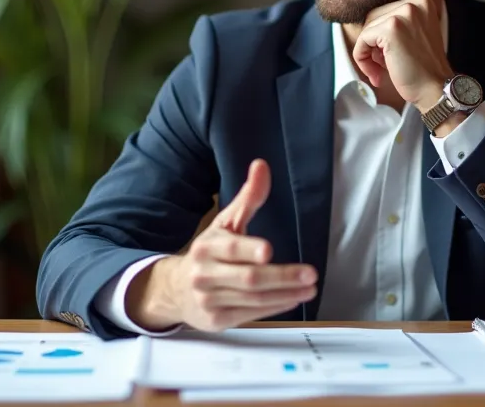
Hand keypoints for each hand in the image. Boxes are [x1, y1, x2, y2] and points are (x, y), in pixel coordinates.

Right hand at [127, 159, 317, 331]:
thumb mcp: (225, 223)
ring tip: (309, 287)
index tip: (269, 250)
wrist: (175, 290)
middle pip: (248, 278)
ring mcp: (210, 299)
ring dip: (286, 294)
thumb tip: (262, 166)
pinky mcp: (217, 319)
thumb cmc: (209, 253)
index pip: (230, 248)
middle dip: (282, 276)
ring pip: (253, 299)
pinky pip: (251, 314)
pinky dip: (275, 307)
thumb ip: (248, 198)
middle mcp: (204, 274)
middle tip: (310, 274)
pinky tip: (293, 299)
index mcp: (206, 247)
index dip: (249, 249)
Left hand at [352, 0, 452, 108]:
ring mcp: (403, 14)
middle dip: (373, 44)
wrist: (436, 89)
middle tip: (384, 66)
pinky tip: (377, 74)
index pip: (385, 13)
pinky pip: (362, 39)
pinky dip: (363, 59)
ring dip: (368, 52)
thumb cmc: (423, 69)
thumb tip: (366, 26)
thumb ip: (398, 25)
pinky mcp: (391, 29)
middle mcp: (415, 3)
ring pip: (367, 28)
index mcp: (422, 2)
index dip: (380, 37)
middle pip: (374, 18)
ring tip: (382, 70)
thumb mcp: (414, 35)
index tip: (388, 57)